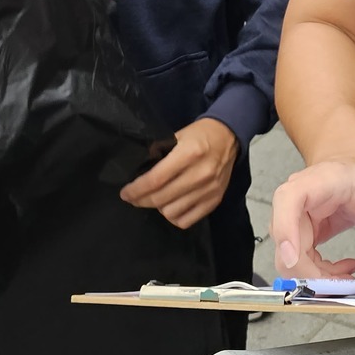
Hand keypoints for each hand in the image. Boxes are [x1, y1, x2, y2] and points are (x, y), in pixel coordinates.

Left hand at [120, 117, 238, 228]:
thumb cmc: (199, 134)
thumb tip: (138, 174)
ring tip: (157, 198)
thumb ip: (159, 154)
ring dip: (158, 207)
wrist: (229, 136)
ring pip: (171, 212)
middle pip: (161, 198)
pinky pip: (187, 220)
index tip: (125, 193)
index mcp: (189, 154)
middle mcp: (201, 174)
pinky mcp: (215, 200)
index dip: (136, 190)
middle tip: (134, 197)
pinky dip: (174, 217)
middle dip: (141, 200)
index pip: (155, 180)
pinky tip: (171, 206)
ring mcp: (209, 189)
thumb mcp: (177, 136)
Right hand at [271, 153, 354, 289]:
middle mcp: (301, 197)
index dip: (286, 230)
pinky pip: (299, 262)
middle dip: (311, 272)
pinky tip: (343, 270)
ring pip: (289, 259)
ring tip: (349, 276)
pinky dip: (319, 274)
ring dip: (317, 278)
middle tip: (345, 284)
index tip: (294, 257)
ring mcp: (296, 216)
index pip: (289, 199)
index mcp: (323, 180)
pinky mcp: (299, 234)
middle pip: (286, 242)